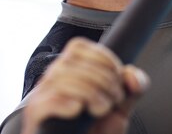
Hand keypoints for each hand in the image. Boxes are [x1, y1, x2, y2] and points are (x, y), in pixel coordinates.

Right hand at [21, 37, 149, 133]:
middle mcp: (51, 81)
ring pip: (60, 79)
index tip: (116, 76)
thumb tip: (131, 76)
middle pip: (70, 61)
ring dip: (90, 92)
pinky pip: (44, 102)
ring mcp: (40, 99)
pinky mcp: (36, 117)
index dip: (103, 57)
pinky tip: (77, 110)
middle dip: (103, 78)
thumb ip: (135, 86)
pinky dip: (63, 104)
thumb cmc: (98, 130)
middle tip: (115, 99)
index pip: (77, 46)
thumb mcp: (123, 105)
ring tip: (102, 109)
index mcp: (68, 71)